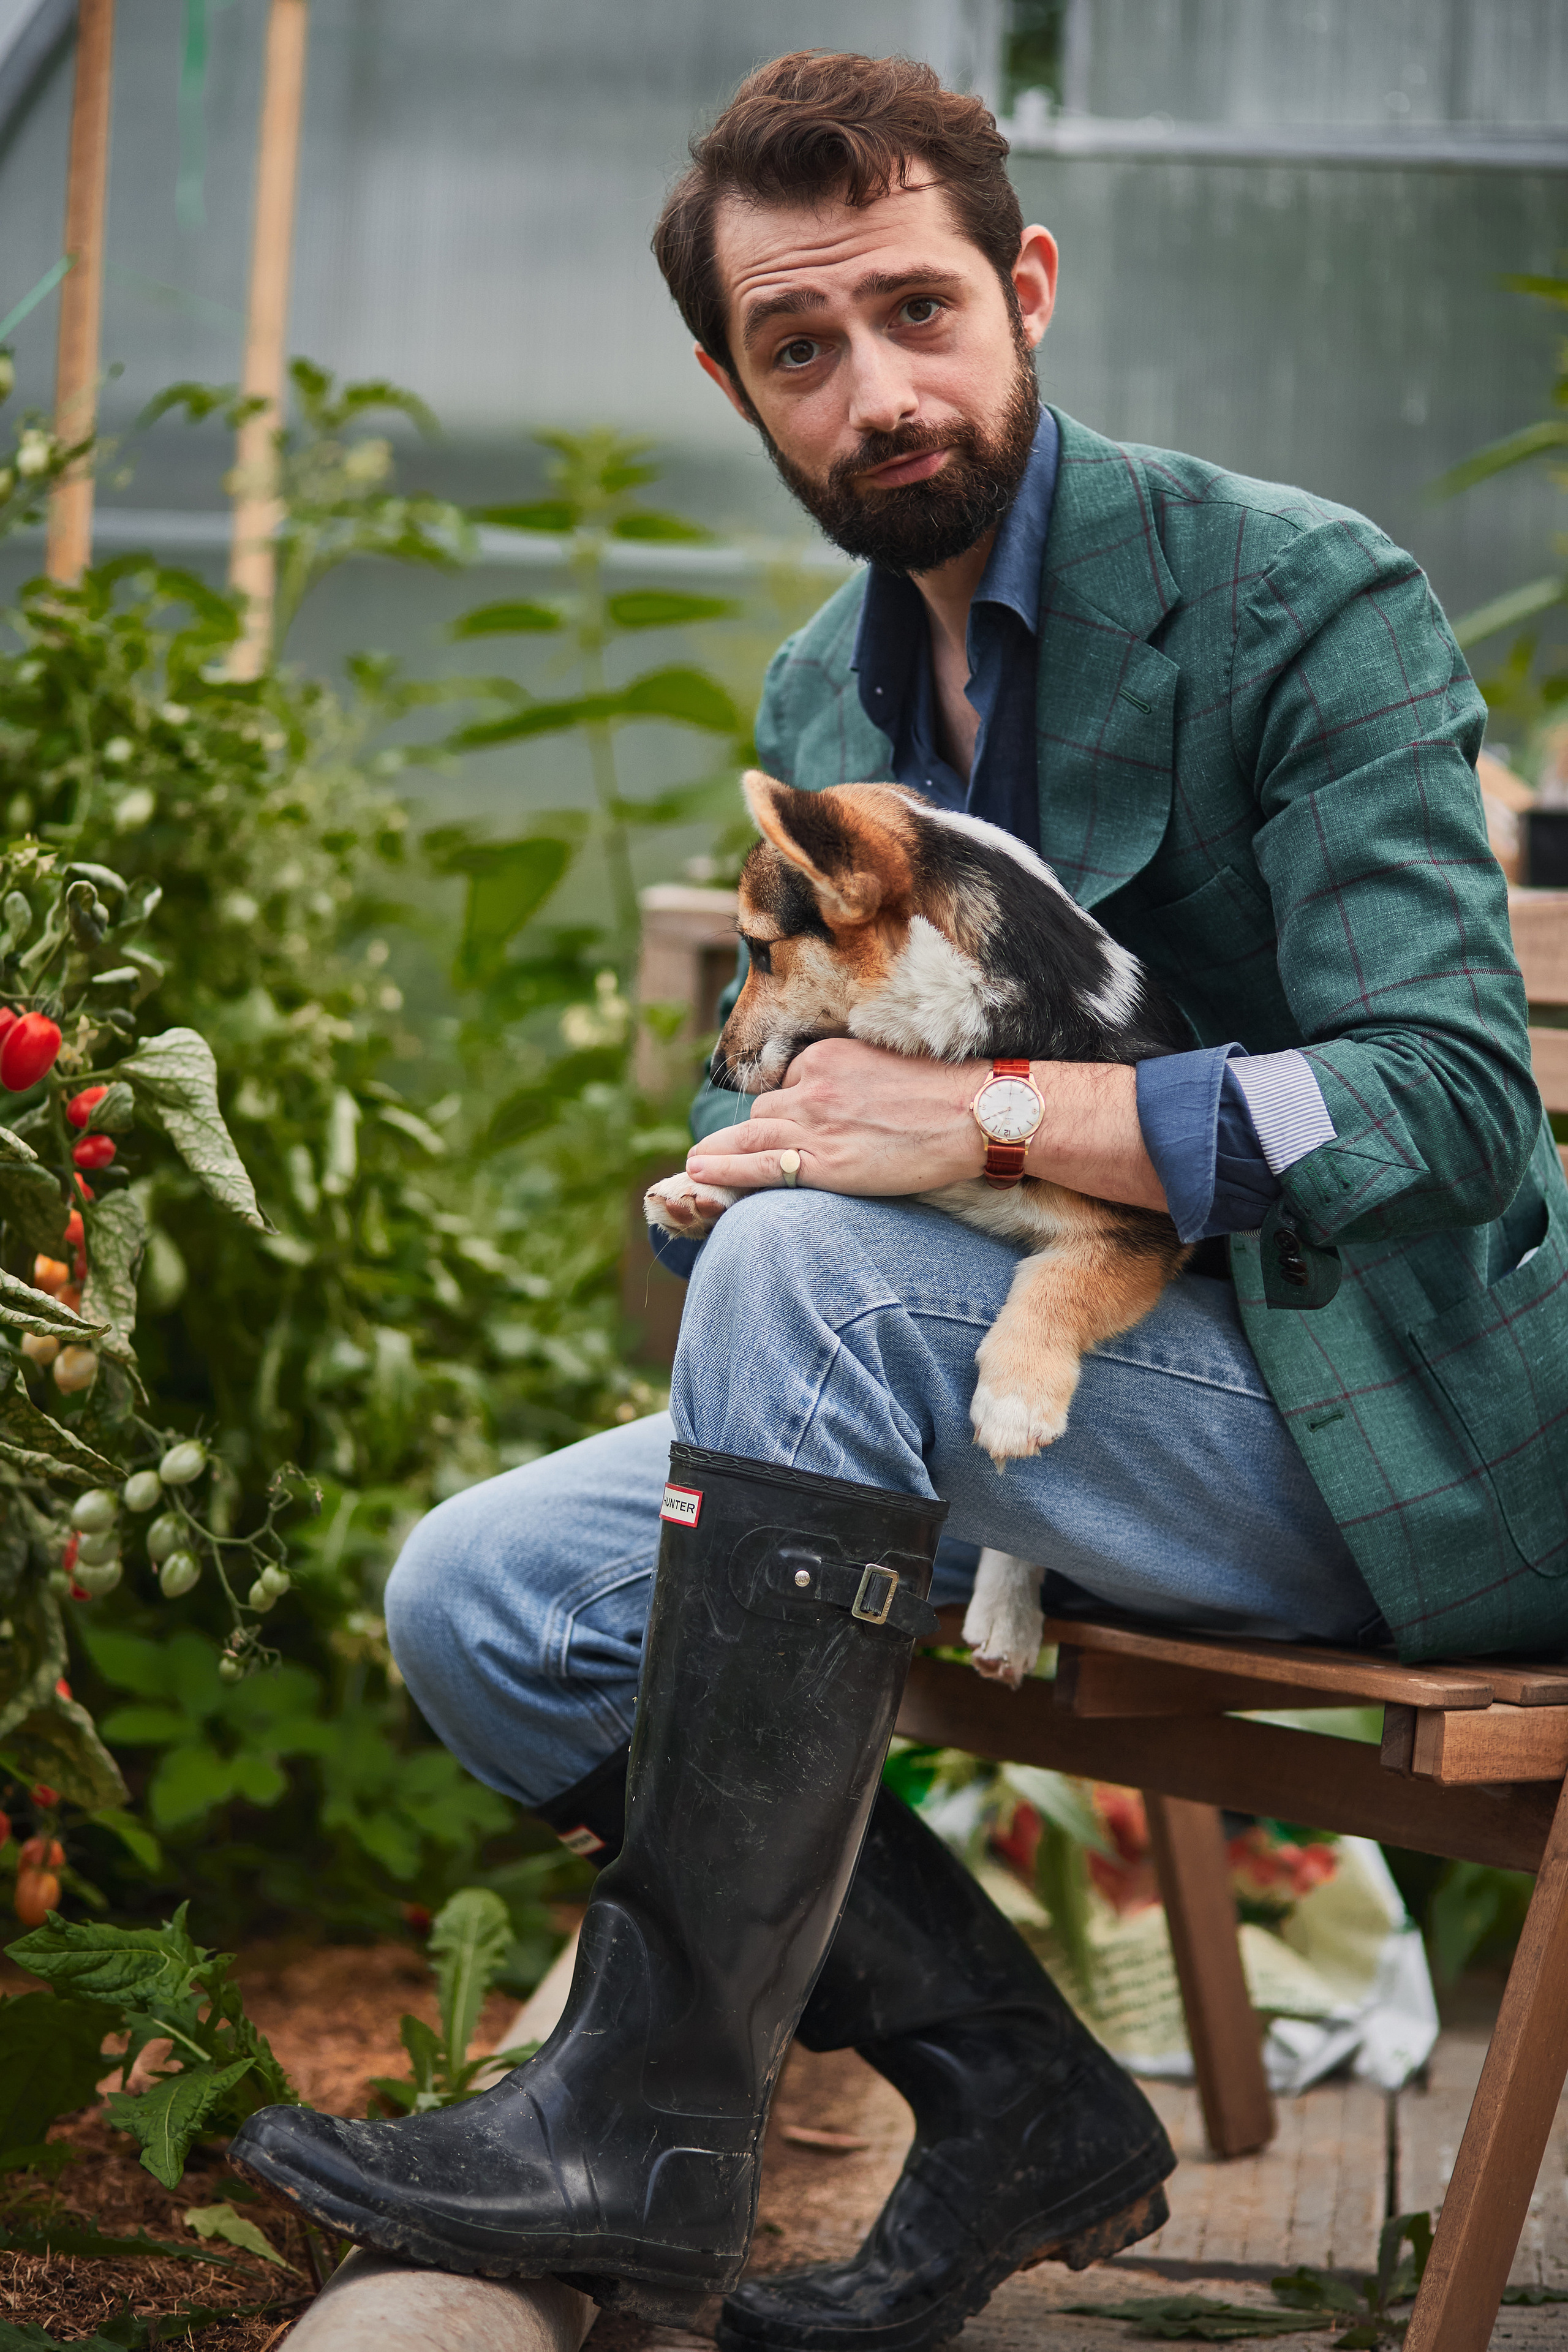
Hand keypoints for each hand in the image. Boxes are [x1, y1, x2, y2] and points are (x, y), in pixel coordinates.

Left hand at [686, 1038, 983, 1197]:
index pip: (785, 1086)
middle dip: (754, 1134)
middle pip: (764, 1112)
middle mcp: (812, 1086)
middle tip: (726, 1153)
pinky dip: (725, 1168)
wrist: (976, 1112)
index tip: (780, 1127)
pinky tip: (699, 1171)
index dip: (783, 1111)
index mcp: (825, 1057)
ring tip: (696, 1166)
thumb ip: (850, 1080)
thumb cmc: (944, 1094)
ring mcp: (816, 1124)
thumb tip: (841, 1103)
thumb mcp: (884, 1068)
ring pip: (753, 1135)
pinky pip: (762, 1165)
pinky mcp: (827, 1162)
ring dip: (722, 1151)